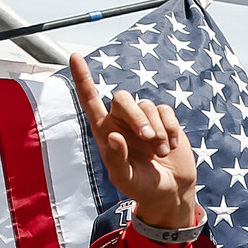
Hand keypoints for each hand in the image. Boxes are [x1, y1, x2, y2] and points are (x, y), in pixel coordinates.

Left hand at [73, 55, 197, 229]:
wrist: (170, 191)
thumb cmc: (141, 187)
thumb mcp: (125, 179)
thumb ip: (117, 159)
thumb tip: (114, 135)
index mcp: (105, 132)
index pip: (90, 100)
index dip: (83, 79)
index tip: (75, 56)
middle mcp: (122, 121)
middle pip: (123, 98)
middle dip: (137, 116)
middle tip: (148, 138)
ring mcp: (144, 119)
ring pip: (147, 106)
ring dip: (157, 130)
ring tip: (161, 153)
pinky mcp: (164, 120)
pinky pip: (166, 111)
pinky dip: (170, 128)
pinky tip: (172, 146)